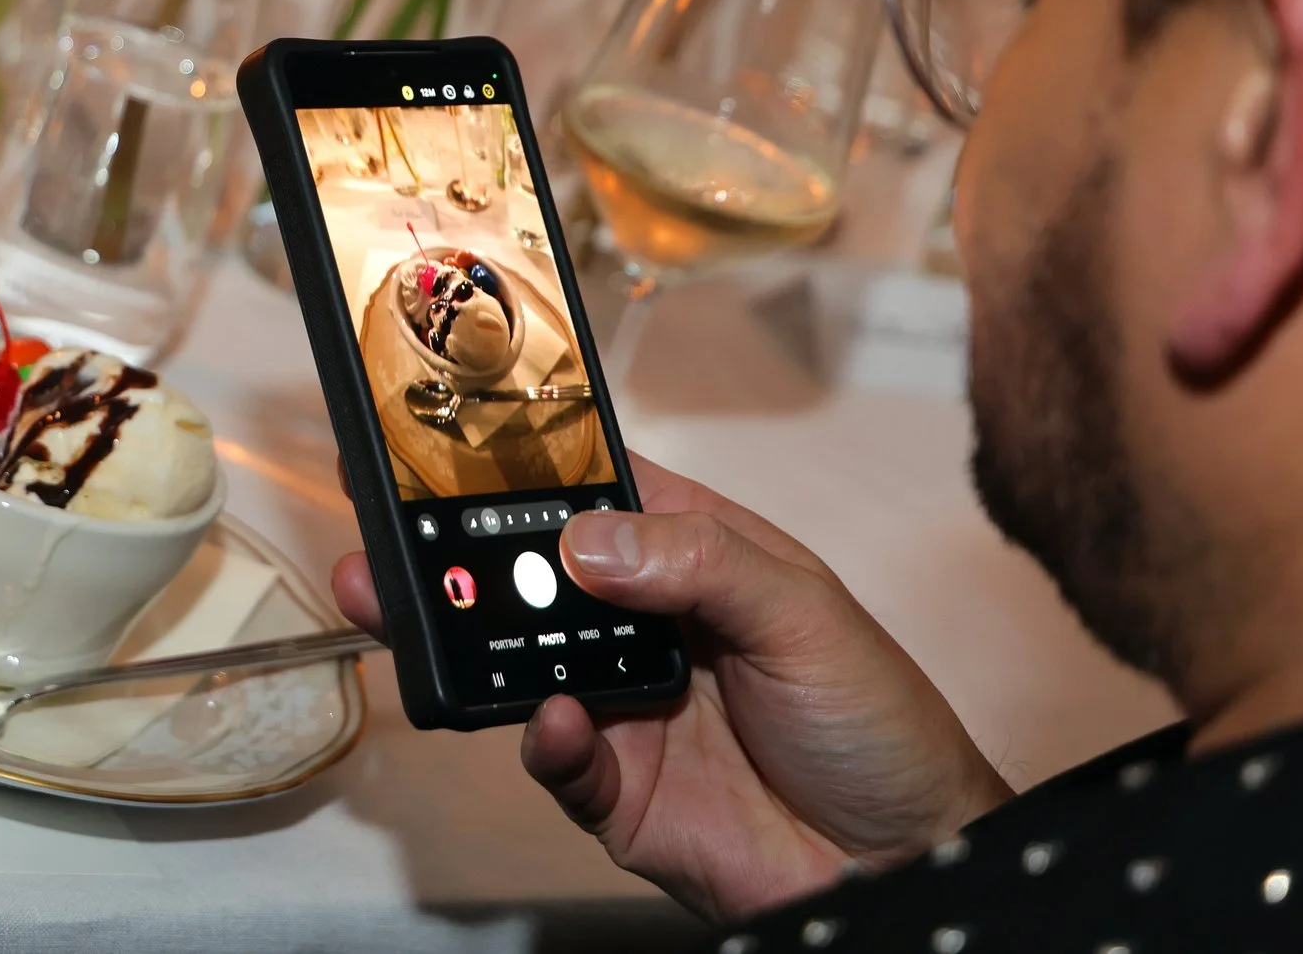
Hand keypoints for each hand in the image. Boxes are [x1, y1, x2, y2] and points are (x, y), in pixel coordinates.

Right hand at [330, 455, 1010, 922]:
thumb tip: (590, 542)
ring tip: (422, 619)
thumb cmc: (880, 723)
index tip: (454, 439)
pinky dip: (542, 741)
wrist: (907, 862)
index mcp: (692, 557)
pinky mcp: (615, 789)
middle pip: (533, 578)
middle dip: (461, 556)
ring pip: (520, 664)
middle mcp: (646, 625)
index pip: (596, 491)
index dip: (528, 464)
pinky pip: (555, 759)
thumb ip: (699, 564)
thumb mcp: (806, 612)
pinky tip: (553, 724)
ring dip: (467, 641)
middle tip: (395, 537)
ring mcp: (624, 706)